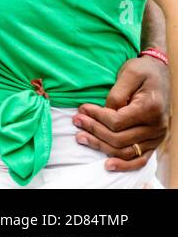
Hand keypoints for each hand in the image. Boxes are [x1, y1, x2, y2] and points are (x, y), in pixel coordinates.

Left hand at [73, 55, 169, 170]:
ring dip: (101, 146)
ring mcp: (156, 137)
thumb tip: (105, 110)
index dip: (96, 117)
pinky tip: (108, 164)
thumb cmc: (142, 71)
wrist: (159, 74)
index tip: (82, 108)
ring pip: (126, 151)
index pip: (117, 121)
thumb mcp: (129, 73)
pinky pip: (140, 159)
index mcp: (150, 108)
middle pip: (119, 138)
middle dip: (93, 130)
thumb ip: (117, 93)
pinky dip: (124, 165)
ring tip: (81, 137)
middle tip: (76, 120)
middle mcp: (156, 126)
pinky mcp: (153, 142)